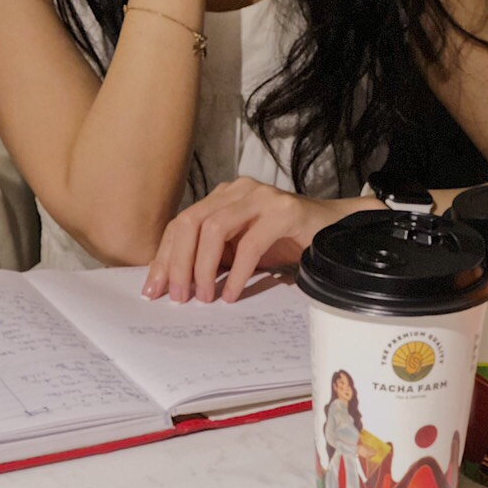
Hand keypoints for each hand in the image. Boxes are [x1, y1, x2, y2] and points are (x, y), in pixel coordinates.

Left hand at [142, 177, 360, 303]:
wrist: (334, 229)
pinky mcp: (284, 211)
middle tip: (177, 297)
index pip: (182, 222)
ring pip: (214, 227)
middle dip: (178, 262)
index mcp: (223, 195)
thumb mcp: (240, 249)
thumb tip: (175, 284)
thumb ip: (213, 256)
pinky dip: (237, 272)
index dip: (165, 256)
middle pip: (191, 221)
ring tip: (204, 297)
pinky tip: (233, 294)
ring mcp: (262, 197)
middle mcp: (238, 189)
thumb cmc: (284, 242)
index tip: (153, 289)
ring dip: (203, 267)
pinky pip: (250, 242)